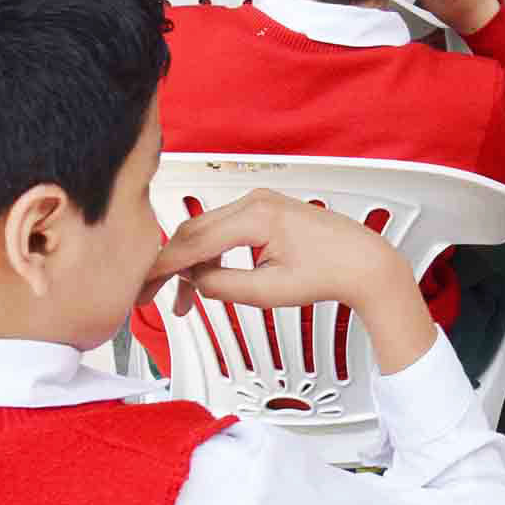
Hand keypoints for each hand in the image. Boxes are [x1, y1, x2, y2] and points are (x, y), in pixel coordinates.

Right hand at [142, 189, 436, 375]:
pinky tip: (204, 281)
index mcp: (255, 217)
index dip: (160, 269)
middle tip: (151, 300)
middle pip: (192, 231)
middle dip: (168, 267)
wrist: (364, 261)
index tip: (140, 291)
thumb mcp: (269, 292)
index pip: (192, 243)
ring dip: (189, 263)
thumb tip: (192, 283)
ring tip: (182, 303)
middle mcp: (255, 201)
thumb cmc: (328, 273)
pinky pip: (223, 228)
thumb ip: (223, 287)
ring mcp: (260, 201)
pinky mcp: (265, 209)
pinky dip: (209, 253)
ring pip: (205, 230)